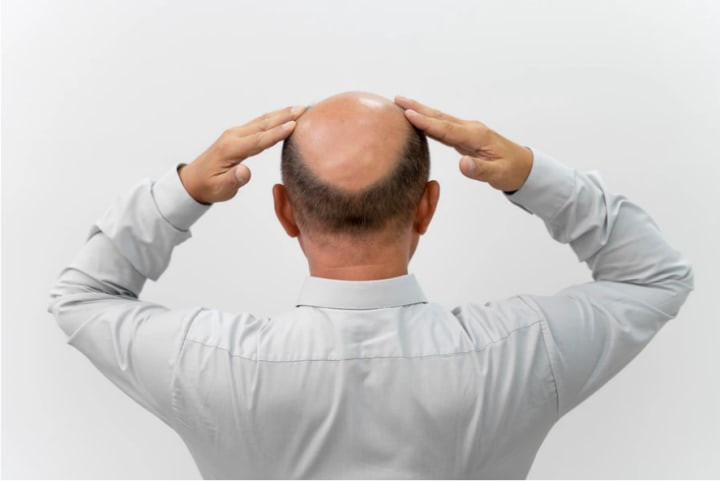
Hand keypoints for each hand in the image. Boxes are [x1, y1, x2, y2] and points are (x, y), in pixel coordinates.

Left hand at [179, 105, 305, 203]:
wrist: (193, 180)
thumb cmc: (209, 186)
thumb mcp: (221, 189)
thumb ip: (234, 180)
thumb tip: (245, 172)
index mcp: (230, 149)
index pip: (258, 140)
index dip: (277, 133)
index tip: (294, 125)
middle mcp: (233, 137)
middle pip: (263, 124)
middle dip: (284, 116)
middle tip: (303, 109)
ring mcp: (235, 133)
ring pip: (262, 121)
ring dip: (281, 113)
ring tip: (300, 108)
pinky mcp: (238, 134)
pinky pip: (259, 123)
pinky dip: (274, 117)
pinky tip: (284, 115)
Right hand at [394, 96, 532, 192]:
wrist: (524, 167)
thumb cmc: (511, 170)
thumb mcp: (498, 174)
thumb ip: (479, 170)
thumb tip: (461, 164)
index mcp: (476, 137)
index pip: (446, 129)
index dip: (426, 123)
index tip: (408, 114)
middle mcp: (470, 130)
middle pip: (439, 117)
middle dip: (418, 108)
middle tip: (397, 100)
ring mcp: (467, 131)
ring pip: (440, 119)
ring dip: (421, 111)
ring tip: (401, 104)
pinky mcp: (464, 137)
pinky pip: (442, 127)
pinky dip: (428, 121)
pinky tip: (417, 119)